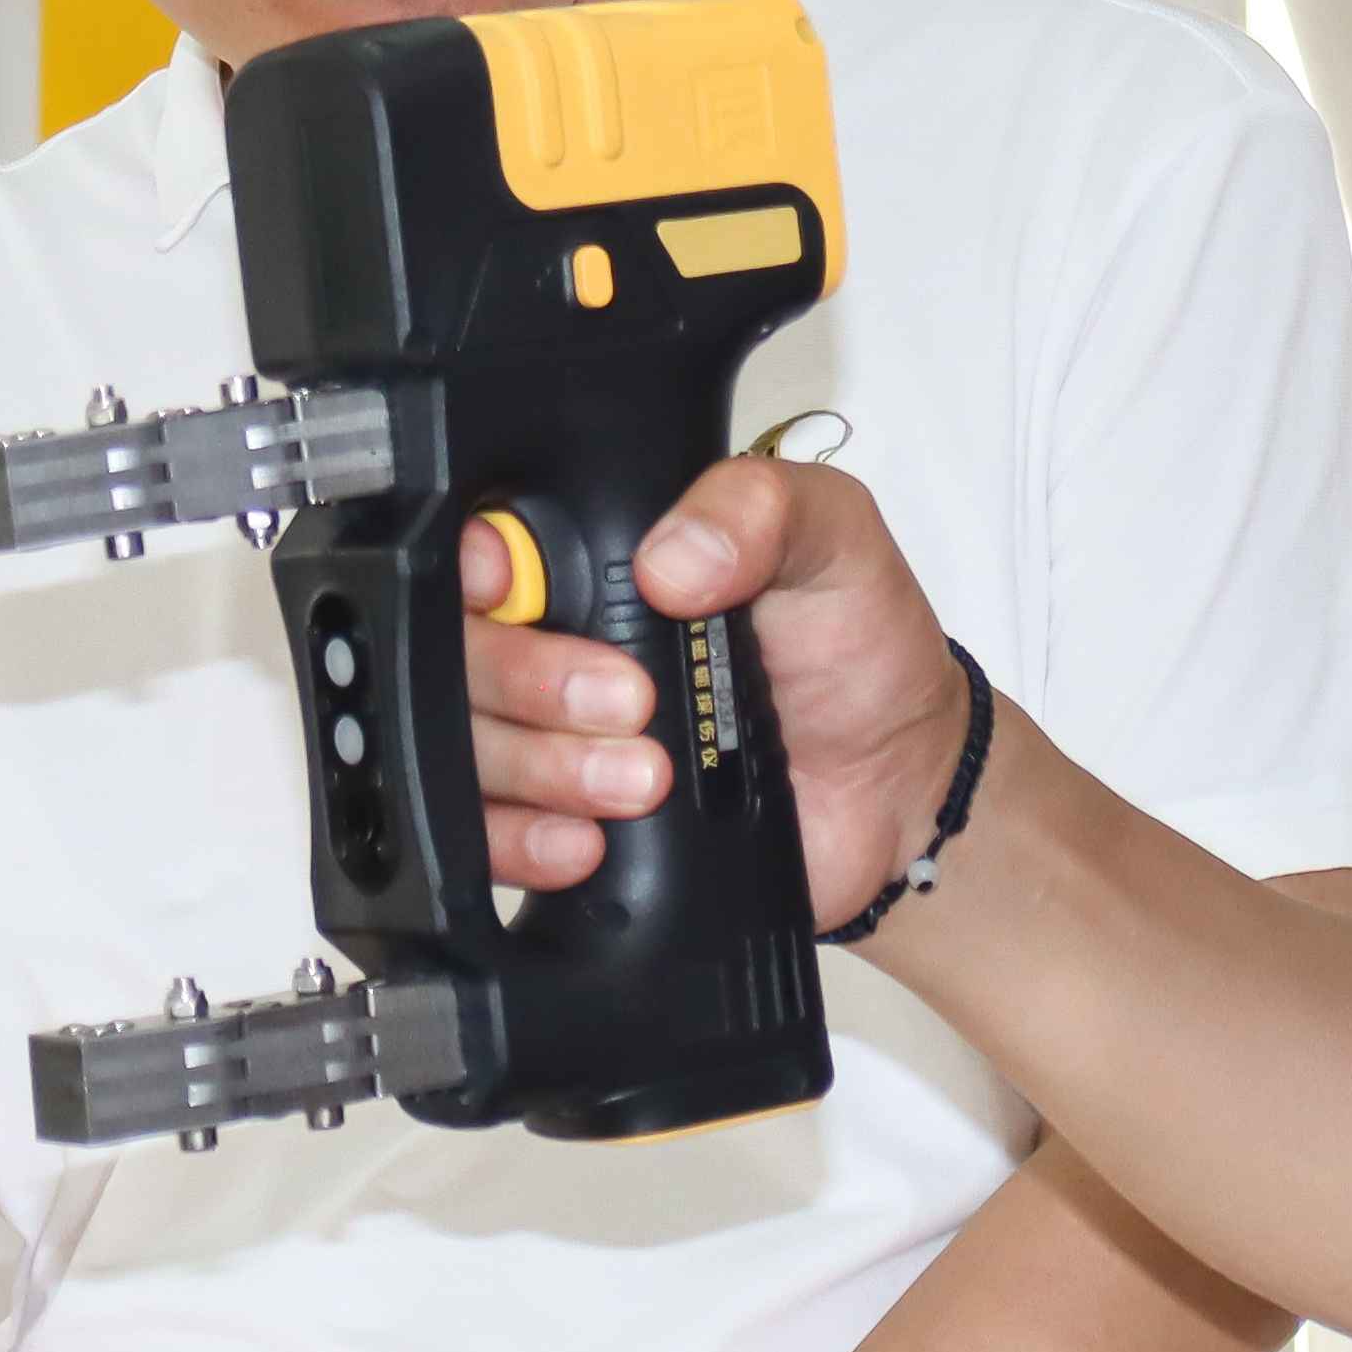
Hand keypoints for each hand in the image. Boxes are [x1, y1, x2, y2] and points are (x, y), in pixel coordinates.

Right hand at [459, 456, 972, 930]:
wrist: (896, 789)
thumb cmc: (860, 648)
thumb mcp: (832, 537)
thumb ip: (760, 508)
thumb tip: (669, 559)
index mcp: (599, 556)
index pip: (480, 546)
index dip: (474, 567)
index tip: (507, 586)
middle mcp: (557, 641)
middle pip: (455, 653)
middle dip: (528, 680)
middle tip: (631, 701)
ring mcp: (551, 738)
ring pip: (464, 748)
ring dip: (542, 767)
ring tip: (645, 779)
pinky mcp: (559, 824)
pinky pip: (484, 840)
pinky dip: (523, 842)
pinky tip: (589, 841)